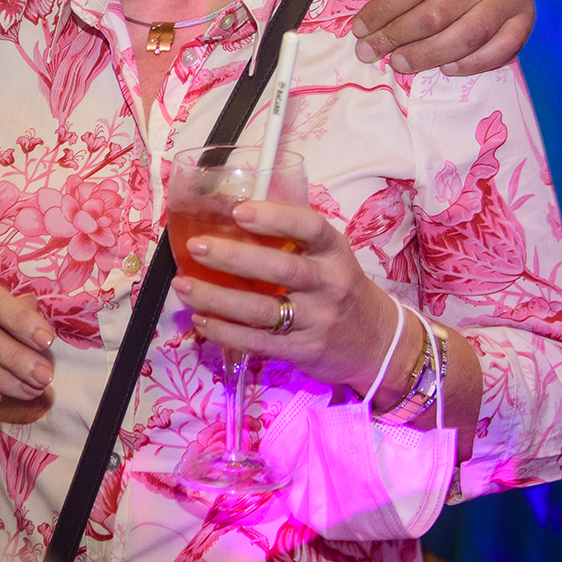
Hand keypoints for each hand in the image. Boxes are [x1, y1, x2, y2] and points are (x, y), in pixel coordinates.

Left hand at [170, 198, 401, 393]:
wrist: (377, 343)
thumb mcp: (331, 259)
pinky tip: (201, 320)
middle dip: (233, 257)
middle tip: (197, 246)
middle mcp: (329, 284)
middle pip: (280, 268)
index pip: (310, 227)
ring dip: (216, 298)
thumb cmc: (342, 291)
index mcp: (335, 252)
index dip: (274, 217)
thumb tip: (233, 218)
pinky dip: (225, 332)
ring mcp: (317, 320)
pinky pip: (258, 341)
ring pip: (261, 309)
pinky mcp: (304, 350)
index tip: (239, 212)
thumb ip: (294, 242)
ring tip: (185, 286)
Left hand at [341, 0, 534, 76]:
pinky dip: (472, 64)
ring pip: (467, 36)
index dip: (383, 10)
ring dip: (429, 56)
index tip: (358, 28)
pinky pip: (500, 50)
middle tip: (370, 52)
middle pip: (438, 14)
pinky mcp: (524, 16)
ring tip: (400, 63)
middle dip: (397, 37)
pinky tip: (446, 68)